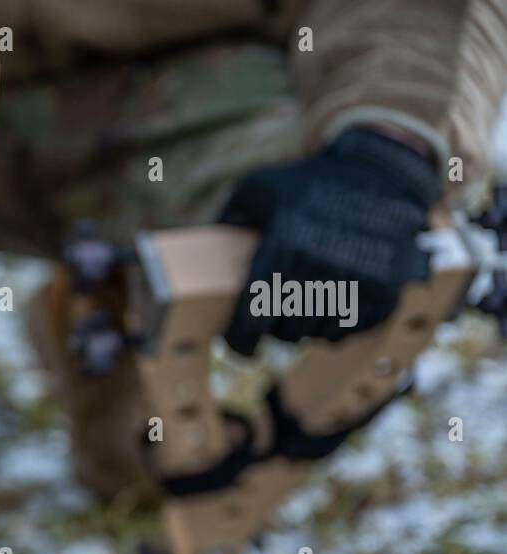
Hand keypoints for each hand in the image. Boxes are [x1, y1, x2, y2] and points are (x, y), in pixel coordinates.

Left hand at [219, 127, 440, 354]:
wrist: (381, 172)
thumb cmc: (310, 183)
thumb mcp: (261, 187)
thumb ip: (230, 217)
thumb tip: (201, 252)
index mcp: (286, 244)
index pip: (256, 314)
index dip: (242, 340)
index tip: (240, 347)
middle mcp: (321, 265)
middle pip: (286, 329)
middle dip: (274, 331)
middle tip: (272, 321)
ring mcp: (357, 280)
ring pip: (316, 333)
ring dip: (304, 330)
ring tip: (299, 312)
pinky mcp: (385, 290)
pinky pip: (348, 330)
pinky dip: (334, 328)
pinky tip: (327, 310)